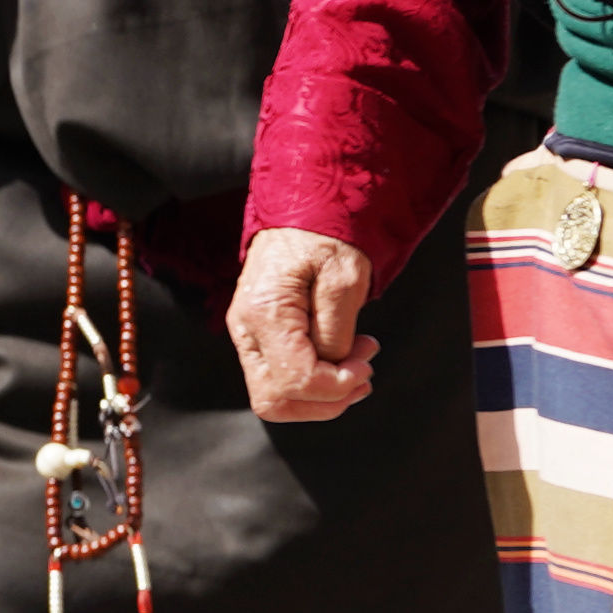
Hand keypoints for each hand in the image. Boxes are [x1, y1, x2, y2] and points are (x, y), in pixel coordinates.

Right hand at [229, 228, 379, 421]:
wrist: (303, 210)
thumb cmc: (326, 237)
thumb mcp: (344, 279)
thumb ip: (336, 332)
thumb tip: (334, 369)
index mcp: (264, 312)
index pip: (295, 379)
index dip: (335, 386)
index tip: (366, 365)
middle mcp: (245, 328)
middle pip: (273, 401)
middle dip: (324, 402)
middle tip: (362, 375)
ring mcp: (247, 335)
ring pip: (272, 399)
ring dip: (319, 399)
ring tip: (356, 369)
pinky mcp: (258, 336)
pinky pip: (278, 380)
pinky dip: (312, 385)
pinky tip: (340, 363)